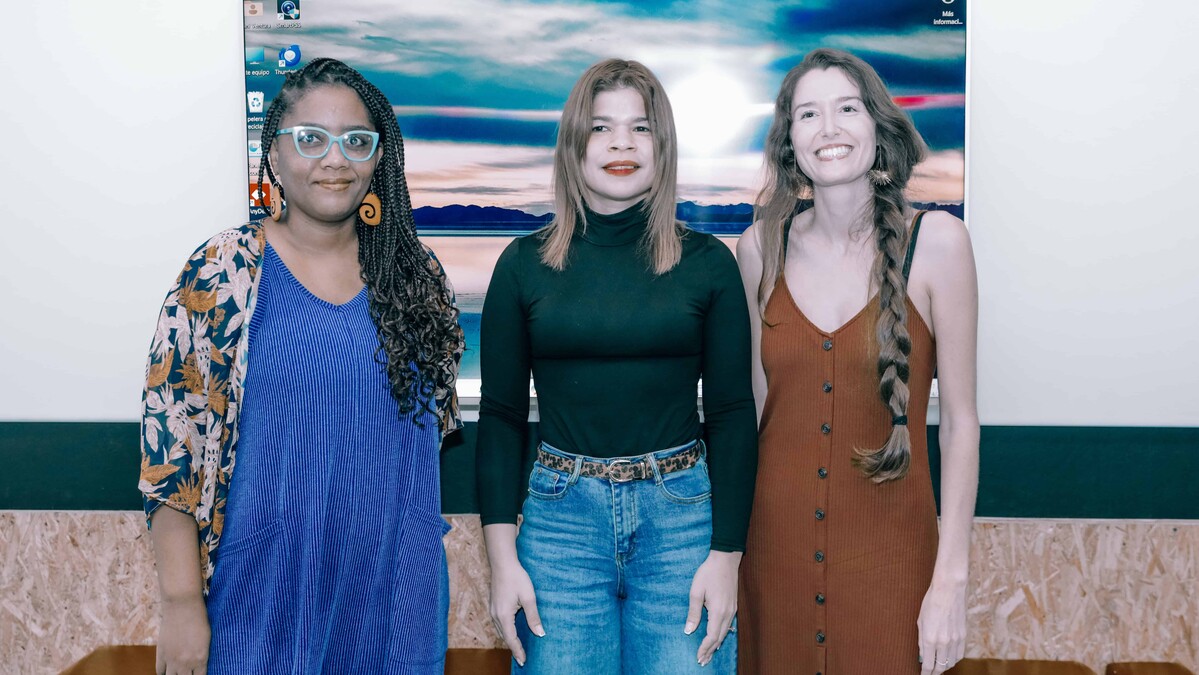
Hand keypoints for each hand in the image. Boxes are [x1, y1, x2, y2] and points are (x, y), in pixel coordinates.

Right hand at [156, 596, 209, 674]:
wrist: (183, 605)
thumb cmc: (200, 618)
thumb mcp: (207, 638)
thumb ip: (202, 653)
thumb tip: (200, 663)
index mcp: (201, 658)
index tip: (198, 674)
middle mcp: (187, 663)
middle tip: (189, 672)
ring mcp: (172, 660)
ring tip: (178, 672)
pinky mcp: (161, 654)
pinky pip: (160, 671)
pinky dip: (164, 672)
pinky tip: (168, 671)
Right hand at [488, 558, 544, 667]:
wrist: (502, 563)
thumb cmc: (517, 578)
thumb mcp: (529, 597)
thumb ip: (534, 617)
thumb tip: (540, 634)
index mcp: (504, 616)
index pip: (511, 639)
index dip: (518, 651)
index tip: (523, 662)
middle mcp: (495, 615)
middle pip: (504, 637)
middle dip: (513, 648)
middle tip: (522, 659)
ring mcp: (493, 610)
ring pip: (500, 631)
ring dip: (509, 640)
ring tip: (518, 648)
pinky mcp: (494, 605)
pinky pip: (499, 624)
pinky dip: (506, 631)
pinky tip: (512, 631)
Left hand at [684, 550, 741, 666]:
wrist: (725, 560)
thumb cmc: (708, 573)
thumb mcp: (696, 591)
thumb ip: (693, 613)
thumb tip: (689, 630)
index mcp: (718, 611)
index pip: (712, 636)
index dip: (705, 648)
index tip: (698, 657)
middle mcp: (728, 613)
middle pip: (720, 638)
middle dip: (710, 650)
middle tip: (702, 661)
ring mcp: (733, 610)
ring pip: (725, 632)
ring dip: (716, 644)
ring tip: (709, 654)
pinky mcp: (734, 606)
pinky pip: (728, 625)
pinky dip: (722, 635)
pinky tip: (718, 639)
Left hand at [917, 580, 966, 674]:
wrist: (949, 590)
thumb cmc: (931, 603)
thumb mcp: (920, 622)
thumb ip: (921, 641)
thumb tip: (922, 656)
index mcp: (930, 639)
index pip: (928, 664)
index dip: (925, 673)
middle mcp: (944, 642)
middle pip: (940, 666)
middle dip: (935, 672)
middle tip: (930, 672)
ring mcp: (955, 640)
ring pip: (951, 662)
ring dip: (945, 666)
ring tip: (939, 666)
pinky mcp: (963, 635)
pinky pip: (960, 654)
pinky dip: (954, 659)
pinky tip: (949, 658)